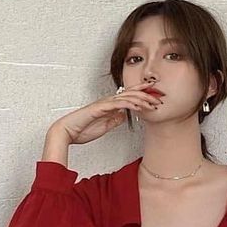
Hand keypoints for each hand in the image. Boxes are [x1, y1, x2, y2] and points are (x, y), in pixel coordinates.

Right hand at [48, 81, 162, 144]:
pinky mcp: (99, 109)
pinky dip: (129, 104)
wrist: (67, 132)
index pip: (128, 97)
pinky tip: (138, 107)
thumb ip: (115, 119)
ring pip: (126, 97)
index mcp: (110, 106)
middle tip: (159, 99)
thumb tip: (125, 115)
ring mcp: (104, 104)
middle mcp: (108, 102)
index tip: (154, 94)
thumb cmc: (83, 129)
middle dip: (146, 95)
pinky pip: (117, 104)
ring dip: (141, 99)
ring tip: (152, 103)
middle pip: (130, 94)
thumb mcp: (106, 125)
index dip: (141, 94)